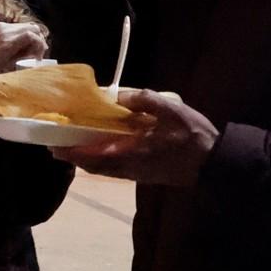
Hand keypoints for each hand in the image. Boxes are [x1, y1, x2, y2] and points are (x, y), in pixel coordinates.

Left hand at [0, 22, 49, 72]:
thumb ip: (26, 55)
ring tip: (30, 50)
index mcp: (8, 41)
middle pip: (32, 27)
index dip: (40, 44)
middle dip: (38, 39)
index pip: (33, 35)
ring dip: (31, 36)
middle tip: (38, 52)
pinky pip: (16, 27)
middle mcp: (5, 30)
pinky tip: (20, 45)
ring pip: (26, 26)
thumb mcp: (11, 65)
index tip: (39, 56)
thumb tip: (37, 51)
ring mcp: (1, 26)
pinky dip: (22, 34)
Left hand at [49, 88, 216, 186]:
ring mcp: (139, 174)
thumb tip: (117, 95)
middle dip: (76, 158)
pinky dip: (104, 161)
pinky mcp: (146, 175)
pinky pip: (118, 170)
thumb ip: (143, 100)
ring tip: (76, 147)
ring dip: (89, 160)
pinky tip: (104, 149)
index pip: (94, 157)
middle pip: (96, 167)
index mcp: (132, 153)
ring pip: (106, 170)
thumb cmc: (193, 136)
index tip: (55, 148)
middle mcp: (131, 168)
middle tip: (59, 147)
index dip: (73, 154)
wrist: (215, 163)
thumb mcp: (170, 110)